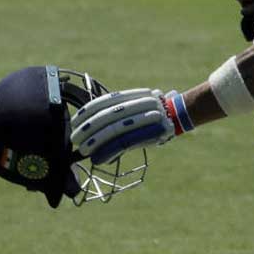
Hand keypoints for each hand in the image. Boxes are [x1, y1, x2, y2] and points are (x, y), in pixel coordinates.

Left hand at [69, 88, 192, 164]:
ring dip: (96, 141)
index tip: (74, 122)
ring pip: (115, 129)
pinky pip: (125, 143)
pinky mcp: (151, 133)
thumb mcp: (134, 107)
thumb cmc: (150, 115)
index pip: (105, 102)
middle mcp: (140, 103)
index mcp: (133, 95)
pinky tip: (98, 158)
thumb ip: (115, 112)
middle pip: (108, 116)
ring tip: (83, 150)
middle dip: (88, 128)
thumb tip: (89, 126)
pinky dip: (109, 151)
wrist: (179, 116)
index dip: (87, 112)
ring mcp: (147, 117)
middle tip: (74, 139)